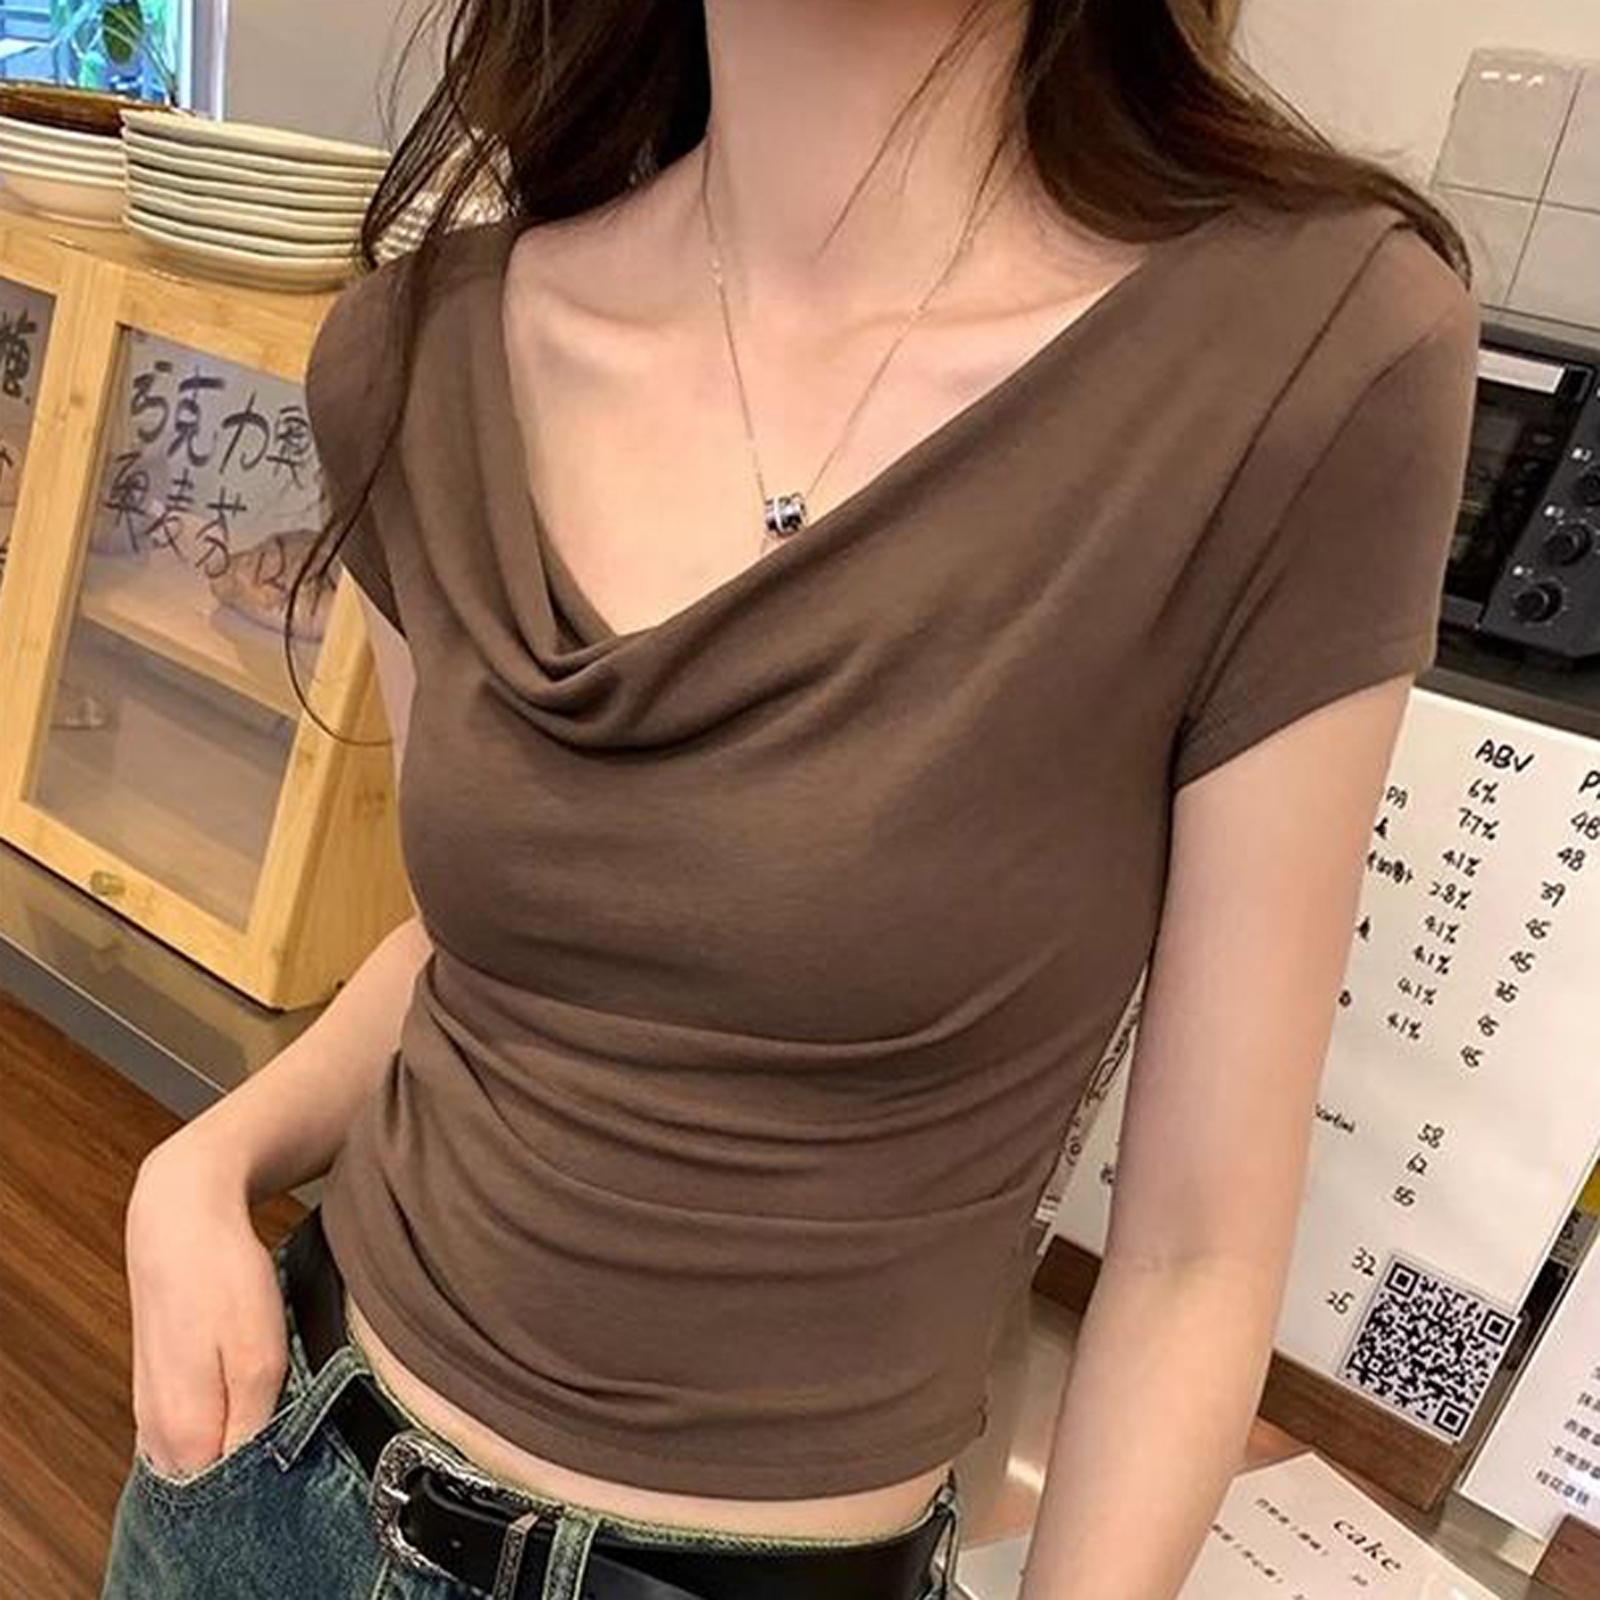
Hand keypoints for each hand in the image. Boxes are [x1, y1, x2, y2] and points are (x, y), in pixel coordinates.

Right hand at [125, 1136, 288, 1477]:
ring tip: (270, 1386)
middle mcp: (156, 1433)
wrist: (179, 1218)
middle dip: (254, 1454)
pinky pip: (194, 1420)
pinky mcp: (157, 1383)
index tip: (301, 1437)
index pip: (229, 1492)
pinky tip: (244, 1379)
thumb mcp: (261, 1357)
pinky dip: (221, 1411)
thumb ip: (256, 1426)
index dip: (269, 1472)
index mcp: (184, 1435)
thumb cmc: (223, 1281)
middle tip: (291, 1408)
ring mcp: (151, 1408)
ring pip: (203, 1445)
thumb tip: (255, 1471)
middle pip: (213, 1473)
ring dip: (238, 1429)